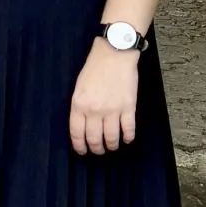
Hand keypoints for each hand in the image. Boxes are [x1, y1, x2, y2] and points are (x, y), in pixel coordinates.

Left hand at [69, 39, 139, 154]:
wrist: (114, 55)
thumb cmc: (94, 68)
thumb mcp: (78, 87)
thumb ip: (79, 106)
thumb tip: (81, 124)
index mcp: (79, 104)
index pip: (77, 133)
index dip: (79, 146)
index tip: (82, 151)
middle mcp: (95, 110)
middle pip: (94, 139)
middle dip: (96, 149)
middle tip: (98, 151)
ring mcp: (113, 110)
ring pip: (112, 138)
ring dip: (112, 145)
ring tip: (112, 146)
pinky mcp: (129, 108)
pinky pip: (128, 129)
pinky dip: (128, 138)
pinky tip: (127, 139)